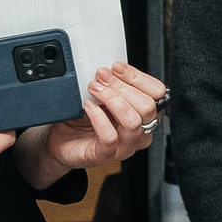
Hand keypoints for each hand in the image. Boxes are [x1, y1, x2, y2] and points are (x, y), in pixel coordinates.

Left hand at [23, 63, 166, 181]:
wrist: (62, 141)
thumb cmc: (84, 119)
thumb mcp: (102, 95)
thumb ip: (112, 83)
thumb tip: (111, 68)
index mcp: (144, 113)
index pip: (158, 93)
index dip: (138, 77)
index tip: (117, 67)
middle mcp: (140, 131)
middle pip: (147, 106)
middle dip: (122, 86)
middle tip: (101, 76)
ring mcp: (125, 145)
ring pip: (133, 122)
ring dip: (112, 99)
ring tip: (94, 89)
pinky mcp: (107, 155)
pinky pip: (110, 137)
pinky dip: (98, 118)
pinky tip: (88, 107)